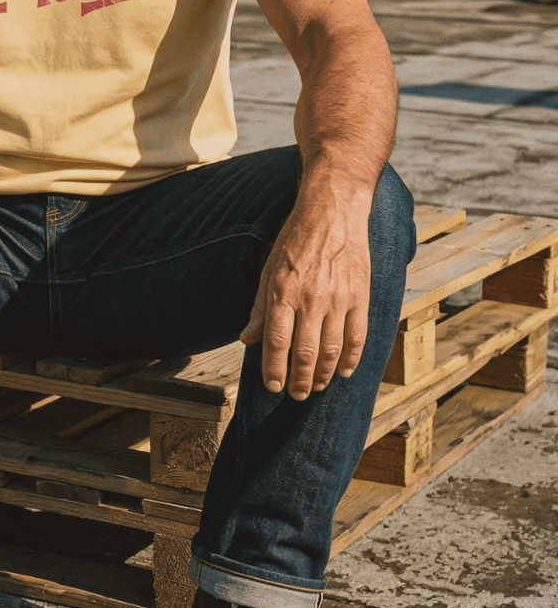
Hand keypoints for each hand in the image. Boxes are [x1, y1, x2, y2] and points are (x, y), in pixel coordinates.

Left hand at [240, 186, 371, 399]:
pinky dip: (351, 359)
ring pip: (332, 350)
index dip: (273, 369)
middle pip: (306, 352)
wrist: (333, 213)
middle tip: (296, 395)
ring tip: (317, 386)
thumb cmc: (296, 240)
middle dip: (300, 380)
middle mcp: (310, 299)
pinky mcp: (360, 297)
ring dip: (325, 375)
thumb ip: (260, 308)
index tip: (272, 387)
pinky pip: (357, 336)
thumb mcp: (269, 269)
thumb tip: (247, 339)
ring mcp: (338, 299)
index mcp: (283, 292)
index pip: (277, 341)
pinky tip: (344, 372)